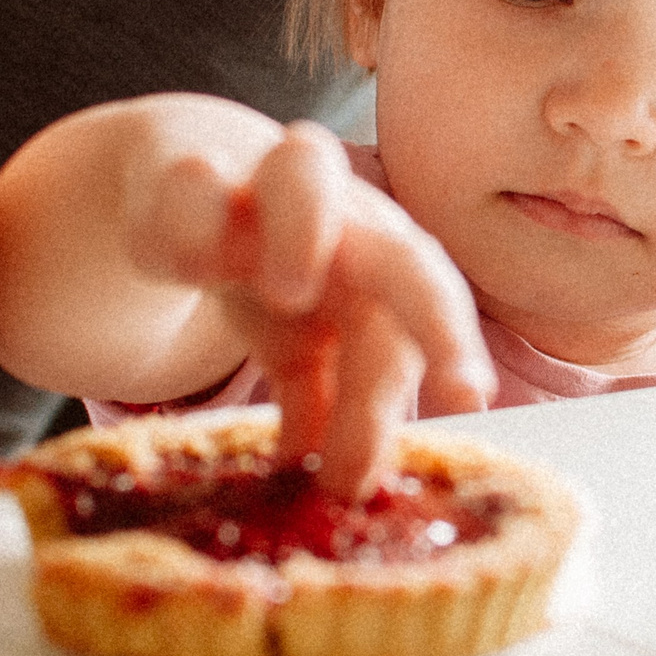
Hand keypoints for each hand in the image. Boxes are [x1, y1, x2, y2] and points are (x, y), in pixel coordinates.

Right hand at [125, 121, 494, 489]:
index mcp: (385, 265)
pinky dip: (191, 230)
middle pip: (401, 253)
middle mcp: (342, 219)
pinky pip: (193, 189)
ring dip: (306, 231)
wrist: (188, 174)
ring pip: (304, 171)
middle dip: (430, 312)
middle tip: (452, 384)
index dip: (452, 349)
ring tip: (290, 293)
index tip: (468, 403)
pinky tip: (187, 271)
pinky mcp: (187, 173)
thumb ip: (330, 405)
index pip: (433, 307)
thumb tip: (347, 484)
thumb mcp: (307, 345)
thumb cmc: (273, 267)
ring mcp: (265, 185)